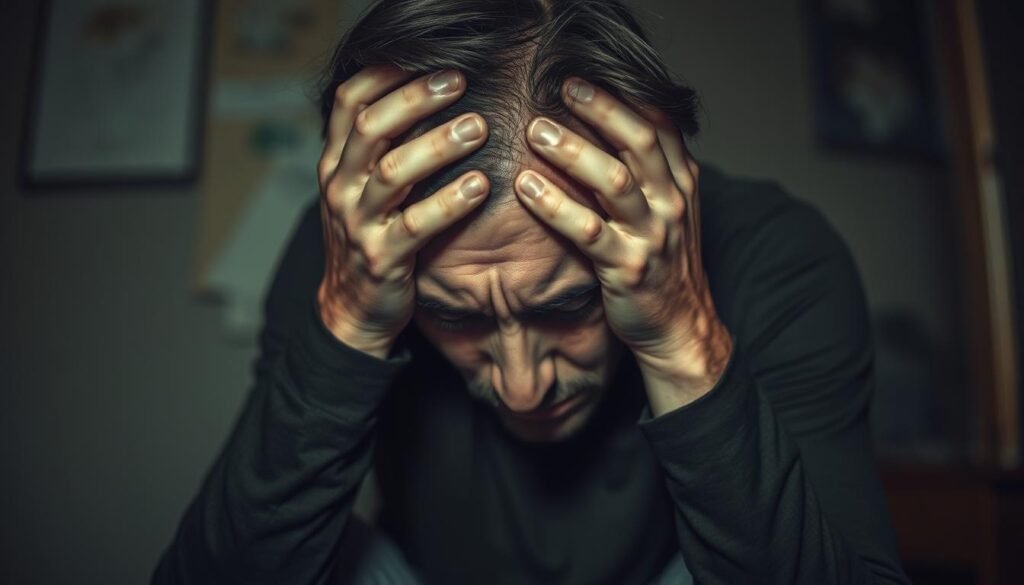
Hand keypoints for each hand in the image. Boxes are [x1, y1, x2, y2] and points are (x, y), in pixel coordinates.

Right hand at [316, 66, 489, 357]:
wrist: (353, 309)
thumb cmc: (370, 236)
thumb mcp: (362, 187)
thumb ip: (382, 146)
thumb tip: (430, 93)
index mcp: (337, 162)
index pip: (350, 102)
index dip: (387, 74)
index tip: (431, 60)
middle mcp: (341, 186)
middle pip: (371, 128)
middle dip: (416, 99)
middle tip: (460, 82)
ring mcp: (358, 223)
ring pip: (393, 172)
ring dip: (438, 145)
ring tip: (479, 127)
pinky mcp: (382, 258)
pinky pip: (416, 225)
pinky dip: (449, 203)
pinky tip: (479, 186)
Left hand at [513, 78, 732, 407]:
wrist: (679, 325)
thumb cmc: (662, 260)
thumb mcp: (667, 208)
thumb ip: (647, 168)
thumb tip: (608, 120)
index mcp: (681, 181)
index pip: (657, 123)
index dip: (620, 95)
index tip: (580, 76)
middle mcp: (671, 202)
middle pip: (637, 141)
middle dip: (599, 109)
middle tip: (560, 86)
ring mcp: (652, 235)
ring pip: (613, 181)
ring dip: (572, 151)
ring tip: (534, 130)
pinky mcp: (627, 268)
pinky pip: (588, 231)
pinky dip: (555, 206)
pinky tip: (525, 187)